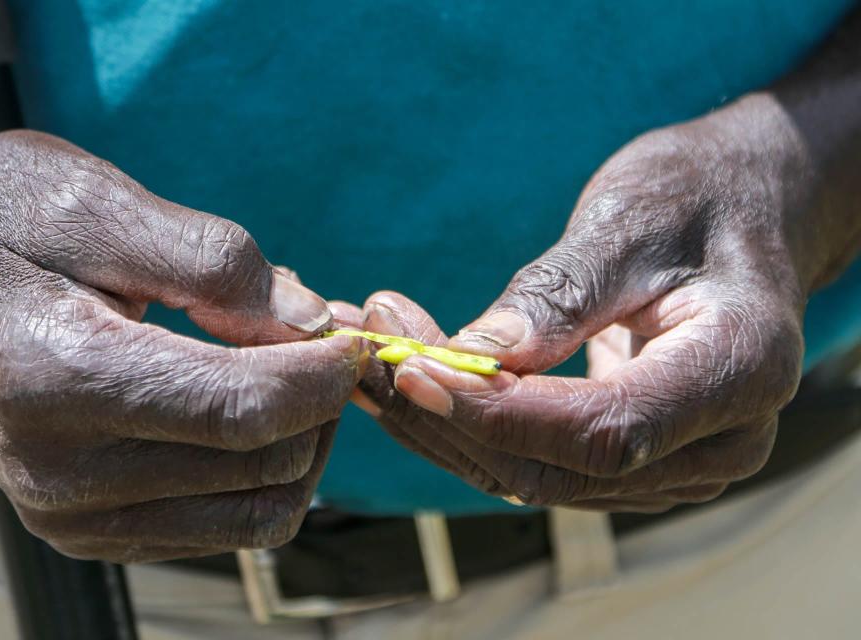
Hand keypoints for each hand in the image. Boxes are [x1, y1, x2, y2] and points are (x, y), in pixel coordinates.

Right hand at [0, 115, 365, 560]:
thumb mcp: (102, 204)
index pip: (242, 410)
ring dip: (301, 442)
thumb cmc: (7, 219)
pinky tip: (251, 408)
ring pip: (257, 512)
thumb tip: (311, 324)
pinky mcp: (89, 530)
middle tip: (318, 338)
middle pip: (261, 465)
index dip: (323, 376)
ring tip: (288, 372)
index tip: (354, 337)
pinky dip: (262, 472)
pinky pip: (223, 526)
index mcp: (62, 382)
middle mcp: (61, 473)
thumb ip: (215, 263)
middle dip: (319, 402)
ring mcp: (72, 516)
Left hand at [355, 99, 842, 511]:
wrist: (746, 210)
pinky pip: (536, 459)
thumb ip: (564, 293)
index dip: (499, 413)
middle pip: (556, 469)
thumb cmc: (698, 197)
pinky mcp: (632, 458)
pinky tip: (411, 374)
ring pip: (532, 475)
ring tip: (371, 353)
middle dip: (449, 414)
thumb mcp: (633, 221)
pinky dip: (466, 422)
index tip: (411, 368)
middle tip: (371, 342)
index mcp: (739, 372)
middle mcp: (718, 442)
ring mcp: (676, 462)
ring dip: (442, 423)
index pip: (604, 431)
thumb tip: (479, 351)